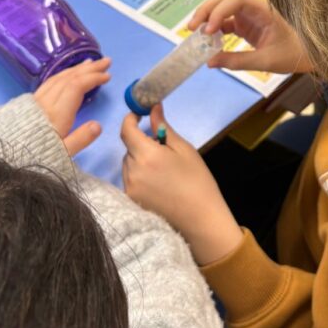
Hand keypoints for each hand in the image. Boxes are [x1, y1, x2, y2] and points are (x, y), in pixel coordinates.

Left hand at [34, 57, 110, 154]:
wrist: (6, 160)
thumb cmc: (38, 158)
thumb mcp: (62, 154)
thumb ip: (80, 139)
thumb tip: (98, 125)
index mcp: (56, 115)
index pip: (76, 87)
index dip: (93, 78)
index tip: (108, 76)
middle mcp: (46, 103)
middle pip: (68, 79)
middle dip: (89, 69)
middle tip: (106, 61)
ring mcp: (36, 101)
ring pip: (57, 78)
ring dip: (76, 69)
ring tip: (90, 64)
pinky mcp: (30, 104)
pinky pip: (49, 82)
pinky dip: (63, 74)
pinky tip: (68, 74)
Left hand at [121, 105, 242, 264]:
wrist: (201, 219)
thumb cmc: (197, 181)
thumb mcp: (184, 150)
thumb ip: (164, 128)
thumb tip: (153, 108)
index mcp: (147, 155)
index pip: (126, 130)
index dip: (130, 119)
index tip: (138, 115)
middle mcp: (132, 171)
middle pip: (128, 149)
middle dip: (140, 143)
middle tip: (162, 148)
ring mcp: (129, 188)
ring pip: (127, 165)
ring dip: (138, 160)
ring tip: (162, 169)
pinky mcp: (131, 201)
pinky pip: (130, 180)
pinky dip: (139, 175)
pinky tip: (158, 183)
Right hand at [188, 0, 312, 73]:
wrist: (309, 54)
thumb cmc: (295, 54)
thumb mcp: (266, 61)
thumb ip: (237, 61)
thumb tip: (209, 62)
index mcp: (263, 9)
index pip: (235, 0)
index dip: (218, 12)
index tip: (208, 31)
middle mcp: (254, 8)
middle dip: (206, 10)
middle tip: (191, 29)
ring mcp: (249, 15)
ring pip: (222, 8)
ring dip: (207, 18)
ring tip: (194, 34)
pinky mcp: (246, 25)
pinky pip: (225, 22)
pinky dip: (214, 29)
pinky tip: (207, 41)